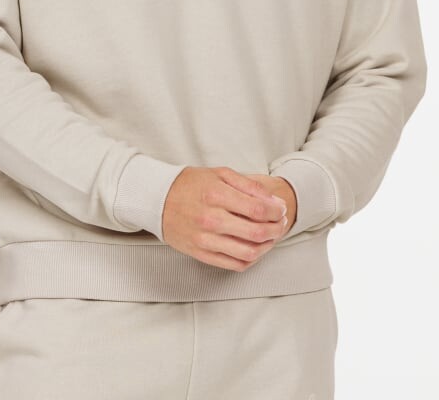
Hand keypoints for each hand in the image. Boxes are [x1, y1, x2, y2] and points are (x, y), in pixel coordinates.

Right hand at [162, 166, 288, 271]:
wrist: (157, 199)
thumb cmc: (190, 184)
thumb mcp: (220, 173)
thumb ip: (249, 185)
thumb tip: (274, 201)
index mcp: (216, 194)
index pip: (258, 209)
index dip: (276, 211)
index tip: (281, 209)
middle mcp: (211, 219)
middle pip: (257, 232)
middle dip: (277, 229)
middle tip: (281, 223)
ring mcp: (205, 240)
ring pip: (249, 252)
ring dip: (267, 246)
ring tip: (271, 236)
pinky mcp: (201, 254)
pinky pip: (235, 264)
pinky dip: (251, 259)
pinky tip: (255, 248)